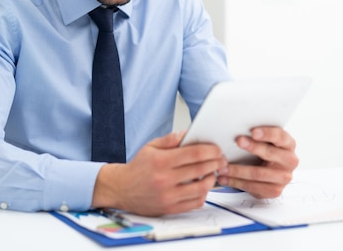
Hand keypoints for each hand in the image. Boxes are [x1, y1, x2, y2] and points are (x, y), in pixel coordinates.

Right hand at [92, 132, 225, 215]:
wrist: (121, 188)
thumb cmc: (137, 167)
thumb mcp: (150, 147)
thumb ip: (171, 139)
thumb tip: (189, 133)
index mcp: (161, 161)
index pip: (194, 154)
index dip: (210, 150)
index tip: (217, 149)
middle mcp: (165, 179)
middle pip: (201, 169)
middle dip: (216, 163)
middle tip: (221, 159)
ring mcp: (168, 195)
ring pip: (201, 188)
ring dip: (212, 179)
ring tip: (212, 173)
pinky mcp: (170, 208)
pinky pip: (195, 202)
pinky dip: (203, 194)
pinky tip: (202, 186)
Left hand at [217, 126, 297, 198]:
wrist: (272, 174)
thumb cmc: (265, 152)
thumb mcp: (265, 142)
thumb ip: (256, 136)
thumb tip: (236, 128)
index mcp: (288, 144)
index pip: (280, 137)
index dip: (267, 134)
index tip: (252, 131)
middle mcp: (290, 161)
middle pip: (270, 153)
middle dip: (252, 147)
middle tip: (237, 141)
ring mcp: (284, 177)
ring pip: (258, 173)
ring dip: (237, 170)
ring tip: (222, 167)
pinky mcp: (275, 191)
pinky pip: (254, 187)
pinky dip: (236, 182)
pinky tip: (225, 179)